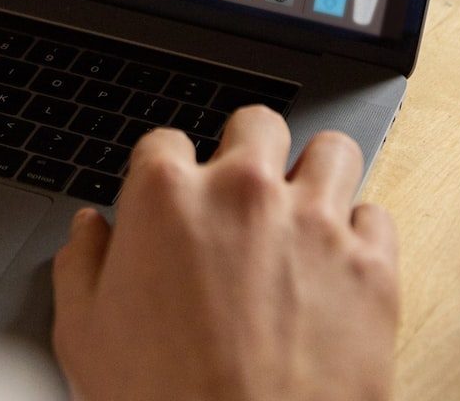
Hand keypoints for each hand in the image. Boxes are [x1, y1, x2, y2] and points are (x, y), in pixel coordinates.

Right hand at [51, 108, 399, 400]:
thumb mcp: (84, 336)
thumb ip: (82, 265)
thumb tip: (89, 231)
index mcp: (166, 198)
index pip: (165, 141)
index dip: (166, 172)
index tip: (174, 198)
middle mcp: (244, 193)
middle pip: (256, 123)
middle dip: (248, 150)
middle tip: (243, 193)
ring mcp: (315, 224)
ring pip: (332, 150)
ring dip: (315, 174)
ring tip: (304, 209)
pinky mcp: (372, 267)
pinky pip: (377, 216)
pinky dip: (361, 235)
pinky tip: (339, 263)